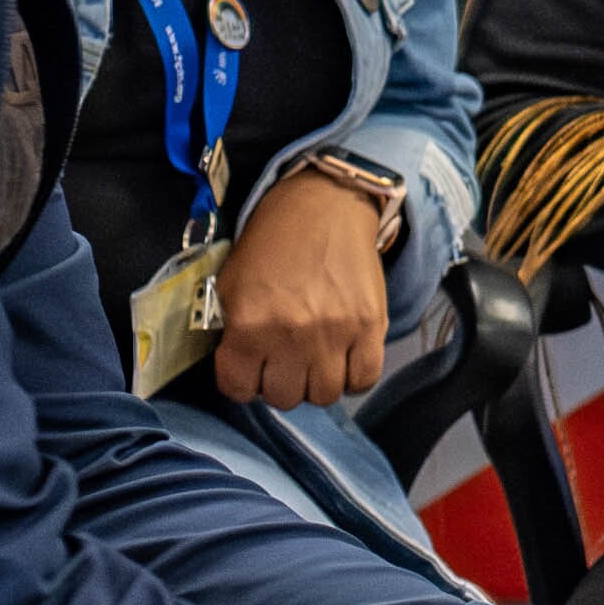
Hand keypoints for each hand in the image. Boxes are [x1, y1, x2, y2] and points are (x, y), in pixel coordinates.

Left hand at [209, 165, 395, 406]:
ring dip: (315, 383)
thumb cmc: (272, 244)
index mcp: (249, 324)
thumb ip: (233, 332)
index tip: (248, 368)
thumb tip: (244, 370)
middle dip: (279, 383)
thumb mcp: (231, 286)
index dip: (240, 381)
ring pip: (324, 395)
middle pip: (284, 398)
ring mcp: (336, 333)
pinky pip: (363, 380)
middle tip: (282, 362)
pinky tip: (342, 361)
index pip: (238, 388)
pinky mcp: (371, 326)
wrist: (324, 206)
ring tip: (313, 362)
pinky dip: (351, 378)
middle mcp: (292, 335)